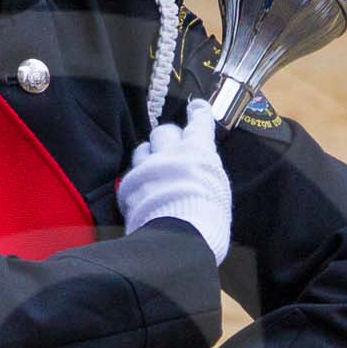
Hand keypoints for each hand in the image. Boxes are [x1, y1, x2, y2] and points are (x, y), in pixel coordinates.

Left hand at [115, 95, 231, 264]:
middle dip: (168, 139)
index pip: (199, 123)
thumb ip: (206, 176)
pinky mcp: (128, 185)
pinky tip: (140, 193)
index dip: (198, 113)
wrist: (178, 239)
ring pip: (142, 149)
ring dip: (148, 157)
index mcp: (199, 151)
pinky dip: (135, 182)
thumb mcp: (218, 193)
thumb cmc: (209, 220)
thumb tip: (200, 175)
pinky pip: (129, 176)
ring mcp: (146, 167)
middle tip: (172, 152)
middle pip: (164, 131)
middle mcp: (171, 152)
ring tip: (153, 171)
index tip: (196, 108)